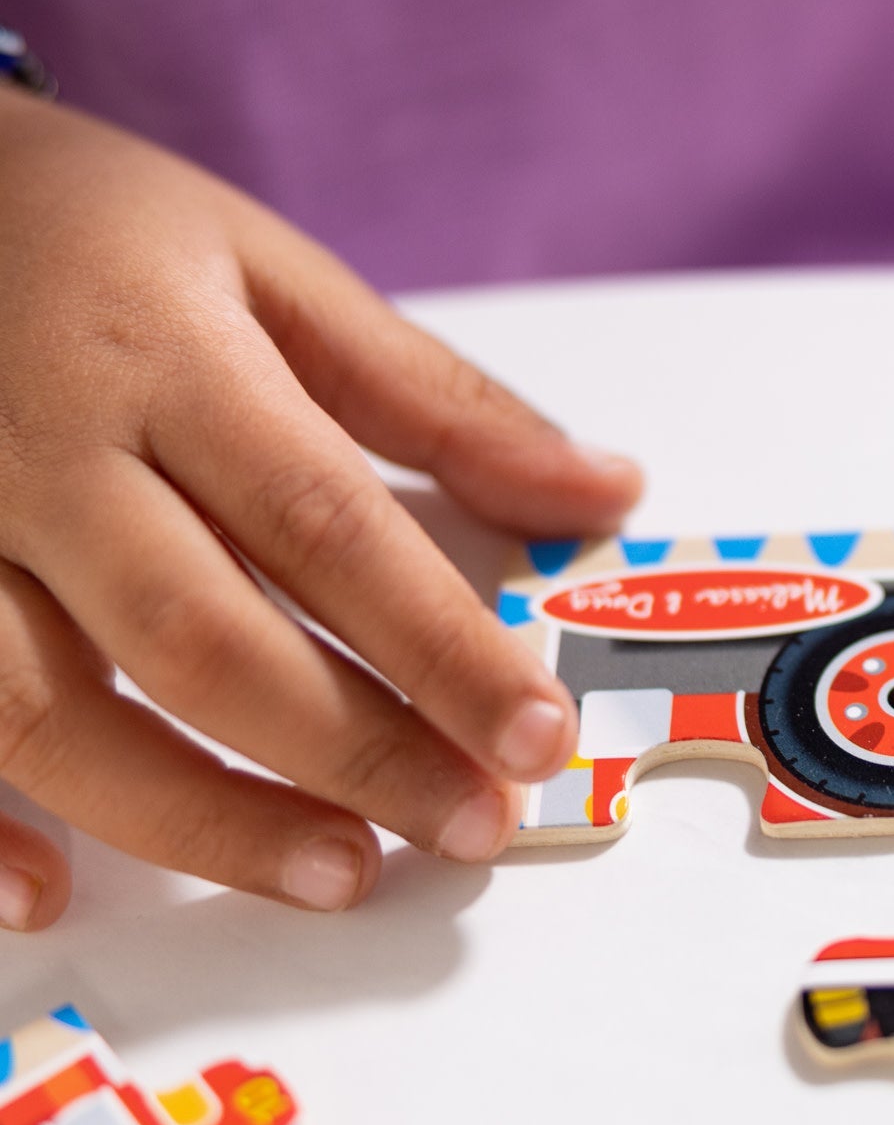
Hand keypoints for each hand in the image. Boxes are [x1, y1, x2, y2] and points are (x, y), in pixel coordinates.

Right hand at [0, 92, 641, 929]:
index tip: (539, 736)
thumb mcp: (269, 267)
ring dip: (195, 818)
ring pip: (44, 709)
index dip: (440, 647)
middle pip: (198, 636)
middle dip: (349, 753)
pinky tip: (50, 896)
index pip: (326, 525)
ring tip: (337, 875)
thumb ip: (436, 399)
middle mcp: (35, 448)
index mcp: (162, 356)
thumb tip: (605, 491)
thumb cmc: (86, 227)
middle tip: (472, 825)